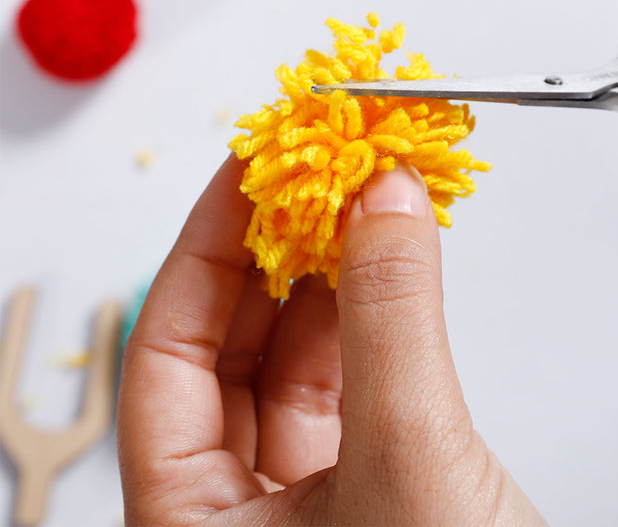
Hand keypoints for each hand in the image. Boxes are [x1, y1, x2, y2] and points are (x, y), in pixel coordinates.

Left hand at [118, 157, 546, 525]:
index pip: (166, 350)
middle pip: (230, 345)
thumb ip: (393, 320)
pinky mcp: (374, 486)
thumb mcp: (409, 466)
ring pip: (296, 357)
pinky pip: (352, 377)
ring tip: (354, 202)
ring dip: (326, 275)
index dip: (206, 247)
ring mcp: (306, 498)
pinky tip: (386, 264)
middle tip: (310, 172)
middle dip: (271, 249)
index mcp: (188, 526)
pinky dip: (369, 315)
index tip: (247, 170)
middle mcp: (234, 512)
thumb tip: (384, 201)